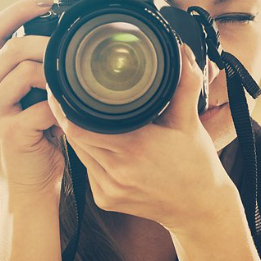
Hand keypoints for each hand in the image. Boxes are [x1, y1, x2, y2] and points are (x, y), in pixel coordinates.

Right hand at [0, 0, 64, 199]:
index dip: (19, 9)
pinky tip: (69, 112)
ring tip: (70, 86)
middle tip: (71, 49)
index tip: (48, 1)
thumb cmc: (35, 136)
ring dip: (56, 74)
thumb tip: (60, 34)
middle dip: (47, 43)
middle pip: (13, 48)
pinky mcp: (9, 132)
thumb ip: (33, 68)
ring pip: (26, 71)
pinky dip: (62, 105)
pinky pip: (42, 104)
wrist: (30, 184)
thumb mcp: (28, 95)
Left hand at [47, 44, 236, 231]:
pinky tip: (98, 142)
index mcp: (134, 148)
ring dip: (77, 134)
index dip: (65, 108)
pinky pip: (87, 169)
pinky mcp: (105, 200)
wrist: (200, 208)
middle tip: (66, 96)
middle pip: (74, 137)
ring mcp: (108, 190)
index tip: (61, 89)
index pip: (80, 126)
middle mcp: (117, 172)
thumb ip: (184, 84)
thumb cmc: (196, 164)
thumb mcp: (190, 121)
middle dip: (69, 117)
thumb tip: (182, 52)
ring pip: (78, 153)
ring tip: (79, 115)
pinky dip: (88, 153)